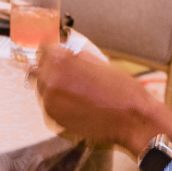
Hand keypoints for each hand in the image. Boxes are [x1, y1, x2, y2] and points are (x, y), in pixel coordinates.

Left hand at [35, 45, 171, 154]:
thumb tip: (65, 53)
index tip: (57, 54)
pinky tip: (76, 103)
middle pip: (39, 69)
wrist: (132, 120)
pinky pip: (49, 106)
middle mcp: (50, 81)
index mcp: (60, 61)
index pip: (43, 50)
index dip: (53, 52)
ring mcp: (50, 102)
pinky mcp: (55, 119)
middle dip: (51, 69)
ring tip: (74, 90)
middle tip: (67, 73)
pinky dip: (58, 103)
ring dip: (53, 86)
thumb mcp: (98, 61)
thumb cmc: (121, 90)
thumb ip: (75, 56)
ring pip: (43, 88)